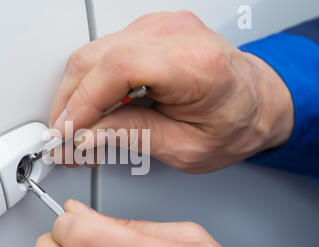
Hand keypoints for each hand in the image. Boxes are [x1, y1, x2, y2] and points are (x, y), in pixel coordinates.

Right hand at [49, 11, 292, 172]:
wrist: (257, 101)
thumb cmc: (236, 124)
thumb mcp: (185, 147)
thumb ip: (132, 136)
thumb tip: (86, 134)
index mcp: (194, 64)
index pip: (117, 69)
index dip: (81, 102)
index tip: (64, 132)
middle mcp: (175, 34)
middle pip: (95, 58)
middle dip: (68, 103)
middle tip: (62, 139)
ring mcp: (161, 27)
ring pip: (93, 54)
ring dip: (76, 95)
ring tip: (78, 130)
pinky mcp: (150, 32)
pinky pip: (104, 53)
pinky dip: (91, 83)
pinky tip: (93, 109)